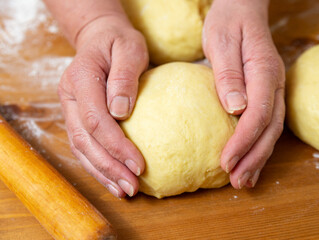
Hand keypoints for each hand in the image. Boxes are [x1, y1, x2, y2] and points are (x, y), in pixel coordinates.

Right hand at [58, 16, 148, 196]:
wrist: (102, 39)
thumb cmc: (119, 43)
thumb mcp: (130, 48)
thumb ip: (124, 76)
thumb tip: (121, 111)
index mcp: (81, 78)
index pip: (96, 120)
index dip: (116, 145)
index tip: (139, 164)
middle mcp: (70, 97)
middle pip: (85, 140)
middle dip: (109, 167)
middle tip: (133, 187)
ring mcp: (70, 109)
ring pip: (81, 148)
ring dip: (102, 173)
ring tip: (124, 190)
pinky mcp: (77, 118)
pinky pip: (84, 147)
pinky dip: (98, 166)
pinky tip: (113, 180)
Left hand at [202, 0, 284, 188]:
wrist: (242, 9)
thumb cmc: (229, 22)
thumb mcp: (222, 41)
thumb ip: (228, 74)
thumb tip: (235, 107)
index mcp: (264, 71)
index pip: (258, 113)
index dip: (243, 141)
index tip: (226, 161)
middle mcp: (273, 84)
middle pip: (269, 128)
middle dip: (253, 157)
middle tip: (237, 182)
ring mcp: (272, 90)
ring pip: (271, 131)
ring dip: (258, 158)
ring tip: (244, 181)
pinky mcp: (265, 94)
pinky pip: (265, 124)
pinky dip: (257, 146)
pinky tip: (248, 161)